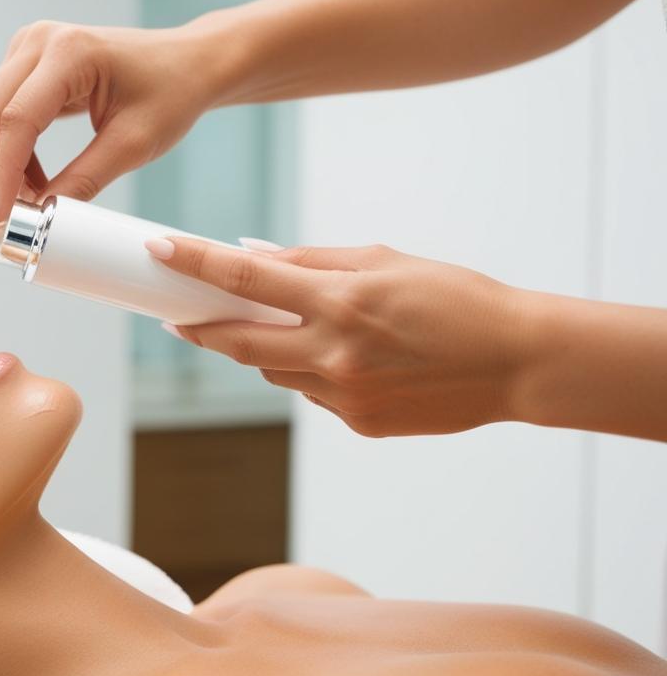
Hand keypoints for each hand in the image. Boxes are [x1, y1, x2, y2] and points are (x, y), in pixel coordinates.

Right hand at [0, 20, 238, 238]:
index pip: (17, 121)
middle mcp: (40, 41)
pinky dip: (11, 151)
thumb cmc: (171, 93)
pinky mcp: (28, 62)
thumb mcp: (131, 145)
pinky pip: (4, 111)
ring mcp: (30, 47)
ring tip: (25, 203)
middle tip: (0, 220)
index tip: (2, 219)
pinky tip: (33, 180)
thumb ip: (82, 181)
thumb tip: (39, 217)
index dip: (3, 176)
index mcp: (70, 52)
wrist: (188, 63)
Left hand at [144, 238, 530, 437]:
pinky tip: (351, 359)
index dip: (194, 264)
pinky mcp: (357, 423)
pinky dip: (313, 372)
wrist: (517, 361)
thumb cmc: (455, 299)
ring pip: (275, 371)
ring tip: (295, 328)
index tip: (158, 252)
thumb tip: (251, 259)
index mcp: (341, 301)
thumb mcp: (384, 262)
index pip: (245, 280)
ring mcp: (344, 394)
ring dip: (267, 349)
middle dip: (202, 329)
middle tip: (177, 318)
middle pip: (239, 344)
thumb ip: (313, 262)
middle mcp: (334, 352)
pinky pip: (312, 393)